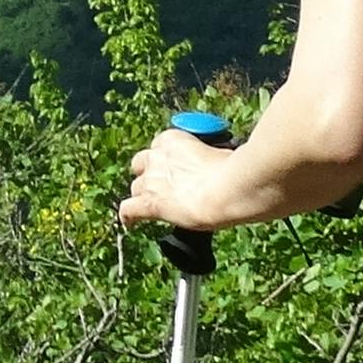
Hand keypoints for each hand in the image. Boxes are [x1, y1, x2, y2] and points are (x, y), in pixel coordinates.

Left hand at [119, 120, 275, 233]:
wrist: (228, 189)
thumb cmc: (234, 170)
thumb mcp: (222, 151)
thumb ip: (212, 154)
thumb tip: (224, 160)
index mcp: (172, 138)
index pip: (159, 147)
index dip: (167, 160)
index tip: (176, 168)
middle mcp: (156, 156)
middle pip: (141, 164)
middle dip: (150, 174)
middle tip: (165, 186)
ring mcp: (151, 181)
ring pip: (136, 187)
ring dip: (144, 194)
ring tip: (158, 205)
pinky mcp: (150, 203)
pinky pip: (129, 209)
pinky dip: (129, 216)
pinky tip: (131, 224)